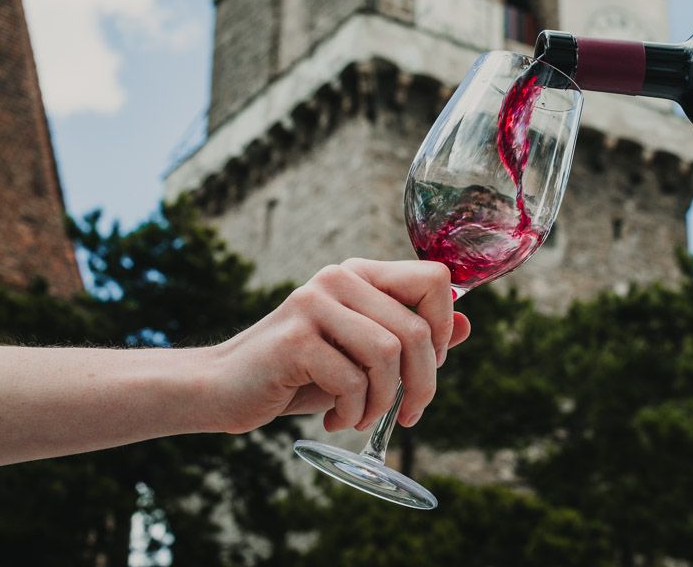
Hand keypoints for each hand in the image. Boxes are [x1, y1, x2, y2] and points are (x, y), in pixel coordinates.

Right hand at [203, 259, 470, 434]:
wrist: (224, 389)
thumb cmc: (300, 373)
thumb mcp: (362, 354)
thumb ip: (411, 336)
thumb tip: (468, 324)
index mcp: (361, 274)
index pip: (435, 278)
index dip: (444, 328)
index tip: (430, 366)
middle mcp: (339, 278)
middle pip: (416, 329)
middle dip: (422, 384)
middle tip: (407, 415)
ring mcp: (315, 303)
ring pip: (388, 355)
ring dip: (383, 402)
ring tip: (361, 418)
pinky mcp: (296, 338)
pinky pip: (353, 380)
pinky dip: (353, 412)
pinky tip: (335, 419)